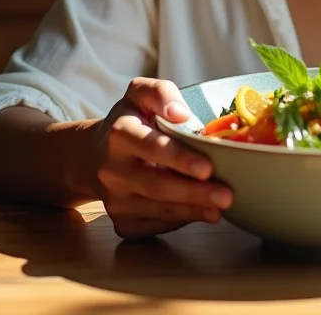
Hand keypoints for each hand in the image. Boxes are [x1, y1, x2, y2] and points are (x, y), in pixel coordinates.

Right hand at [85, 77, 232, 240]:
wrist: (94, 155)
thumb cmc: (130, 121)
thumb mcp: (139, 95)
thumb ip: (160, 93)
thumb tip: (180, 113)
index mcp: (120, 133)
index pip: (151, 146)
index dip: (179, 158)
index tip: (207, 167)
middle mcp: (112, 169)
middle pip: (156, 185)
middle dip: (193, 193)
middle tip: (226, 196)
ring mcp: (115, 199)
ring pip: (157, 210)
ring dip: (192, 211)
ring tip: (221, 208)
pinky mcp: (121, 222)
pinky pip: (154, 227)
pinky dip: (180, 222)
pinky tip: (202, 214)